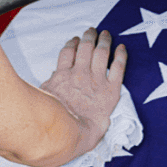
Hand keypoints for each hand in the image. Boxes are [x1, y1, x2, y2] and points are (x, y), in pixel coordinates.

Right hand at [40, 28, 127, 152]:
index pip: (68, 52)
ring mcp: (96, 81)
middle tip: (92, 31)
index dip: (72, 43)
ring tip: (106, 34)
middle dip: (89, 36)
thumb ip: (49, 87)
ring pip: (101, 52)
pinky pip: (118, 67)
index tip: (76, 39)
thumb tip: (52, 78)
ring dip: (104, 40)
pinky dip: (121, 55)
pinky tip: (122, 48)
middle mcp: (79, 74)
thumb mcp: (44, 100)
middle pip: (85, 48)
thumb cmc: (55, 122)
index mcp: (62, 76)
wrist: (71, 135)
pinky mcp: (111, 90)